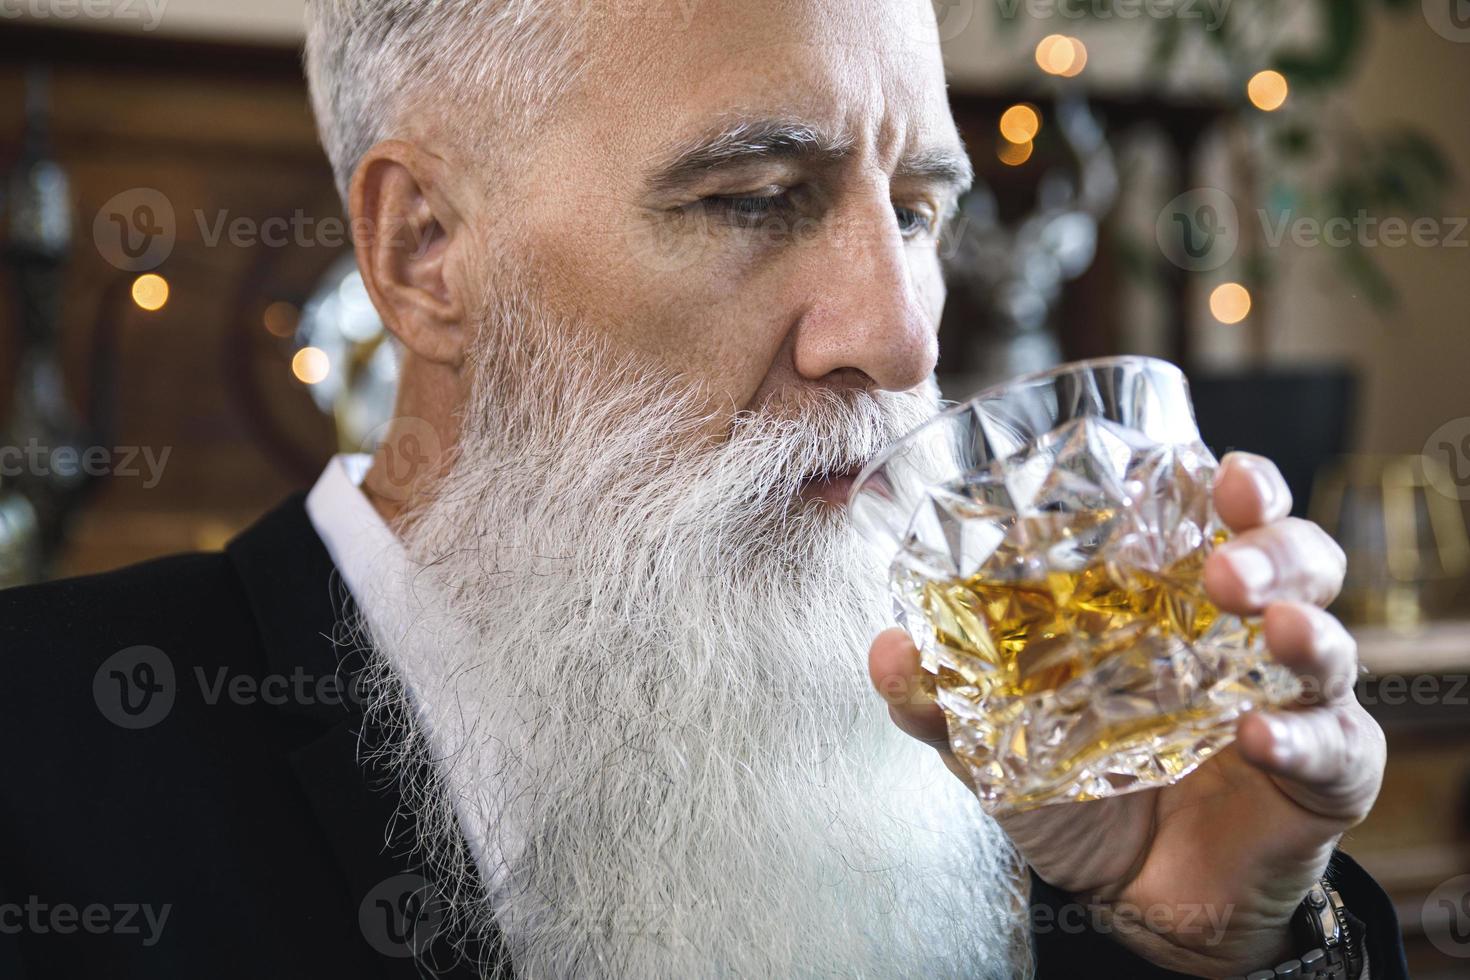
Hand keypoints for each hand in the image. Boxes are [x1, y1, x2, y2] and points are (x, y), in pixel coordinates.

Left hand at [868, 452, 1385, 974]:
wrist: (1135, 902)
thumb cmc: (1080, 797)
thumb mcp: (999, 748)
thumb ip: (944, 699)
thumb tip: (885, 649)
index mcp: (1175, 605)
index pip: (1220, 517)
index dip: (1234, 485)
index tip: (1215, 466)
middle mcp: (1244, 636)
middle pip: (1297, 556)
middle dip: (1271, 543)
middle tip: (1224, 563)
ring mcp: (1294, 700)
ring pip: (1332, 638)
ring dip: (1303, 624)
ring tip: (1266, 622)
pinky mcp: (1327, 771)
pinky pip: (1335, 744)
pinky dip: (1301, 736)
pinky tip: (1258, 736)